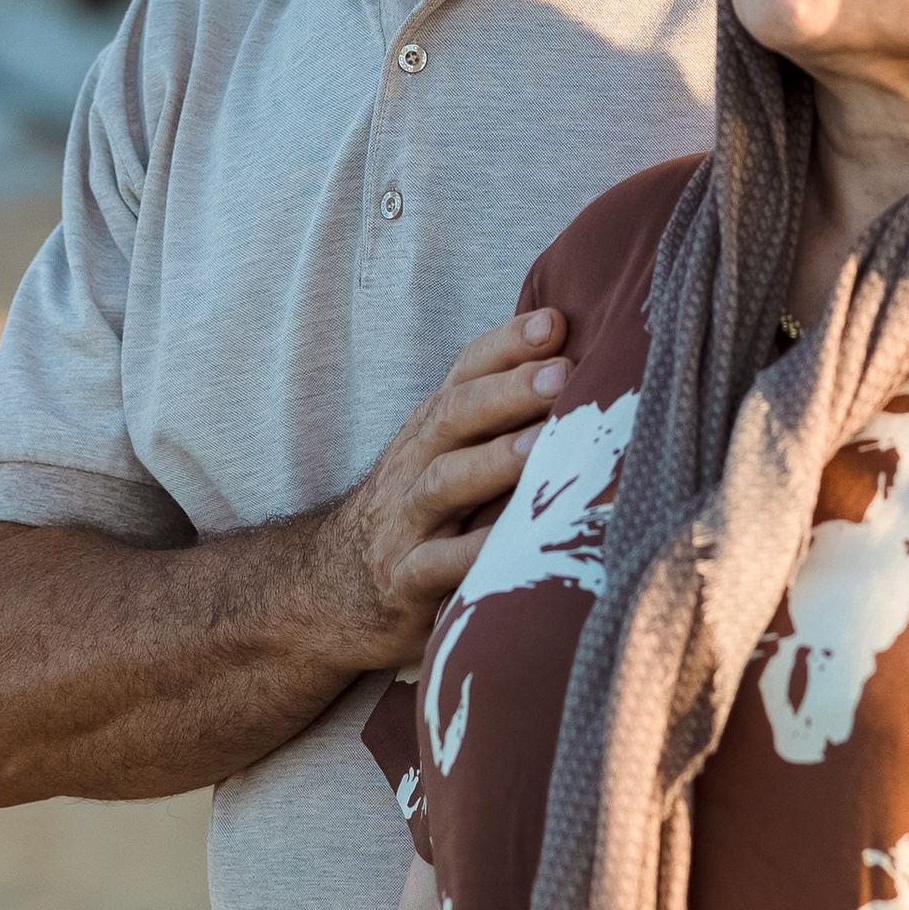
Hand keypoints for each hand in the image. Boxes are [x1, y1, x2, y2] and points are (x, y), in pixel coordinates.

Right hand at [332, 305, 572, 659]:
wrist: (330, 587)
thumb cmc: (417, 513)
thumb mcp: (446, 456)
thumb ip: (499, 417)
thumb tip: (578, 362)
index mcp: (431, 428)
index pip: (465, 371)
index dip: (506, 344)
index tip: (554, 322)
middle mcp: (414, 464)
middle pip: (455, 417)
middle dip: (508, 392)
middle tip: (562, 374)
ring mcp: (405, 523)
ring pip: (445, 483)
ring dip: (495, 461)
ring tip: (544, 445)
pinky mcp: (404, 581)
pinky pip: (437, 565)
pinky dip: (473, 554)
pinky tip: (514, 542)